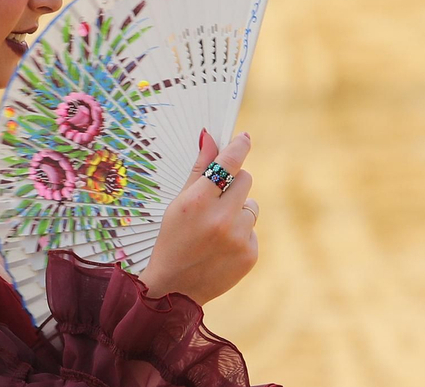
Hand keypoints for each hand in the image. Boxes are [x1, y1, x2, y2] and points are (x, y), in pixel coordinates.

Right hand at [139, 131, 259, 304]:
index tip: (245, 137)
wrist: (176, 287)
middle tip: (218, 194)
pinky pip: (252, 229)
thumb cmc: (172, 239)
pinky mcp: (251, 254)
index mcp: (197, 202)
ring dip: (238, 210)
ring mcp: (238, 237)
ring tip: (216, 228)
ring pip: (251, 206)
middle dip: (234, 182)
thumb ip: (197, 170)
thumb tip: (209, 139)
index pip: (226, 164)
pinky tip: (222, 246)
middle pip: (245, 180)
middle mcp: (220, 218)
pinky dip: (240, 232)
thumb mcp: (178, 204)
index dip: (238, 147)